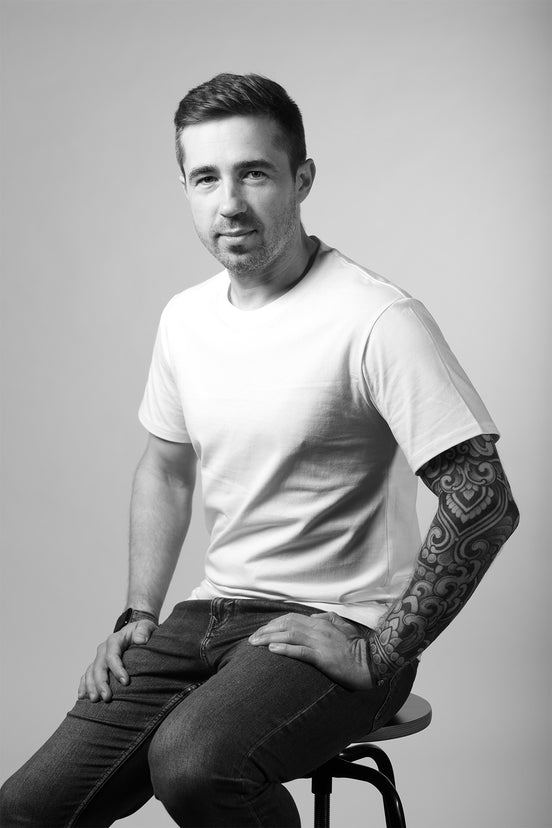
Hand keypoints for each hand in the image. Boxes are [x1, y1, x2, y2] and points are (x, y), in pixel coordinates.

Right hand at [77, 619, 156, 702]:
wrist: (137, 632)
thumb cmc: (142, 631)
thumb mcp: (146, 626)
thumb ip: (144, 630)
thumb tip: (140, 639)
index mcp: (115, 639)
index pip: (112, 655)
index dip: (117, 669)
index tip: (125, 682)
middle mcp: (104, 648)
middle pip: (99, 666)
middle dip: (101, 682)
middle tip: (107, 697)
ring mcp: (99, 657)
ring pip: (90, 672)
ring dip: (91, 686)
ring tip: (95, 700)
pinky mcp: (98, 664)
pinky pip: (87, 675)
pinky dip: (84, 685)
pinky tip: (82, 696)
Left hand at [249, 612, 373, 690]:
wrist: (371, 662)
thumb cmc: (357, 647)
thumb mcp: (344, 627)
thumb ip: (328, 619)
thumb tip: (315, 617)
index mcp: (322, 623)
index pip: (292, 618)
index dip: (274, 623)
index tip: (262, 630)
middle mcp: (318, 629)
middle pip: (286, 624)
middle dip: (266, 629)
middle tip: (252, 638)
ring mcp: (320, 642)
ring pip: (289, 635)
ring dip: (269, 638)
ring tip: (255, 643)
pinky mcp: (322, 657)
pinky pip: (300, 651)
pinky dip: (284, 648)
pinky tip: (272, 649)